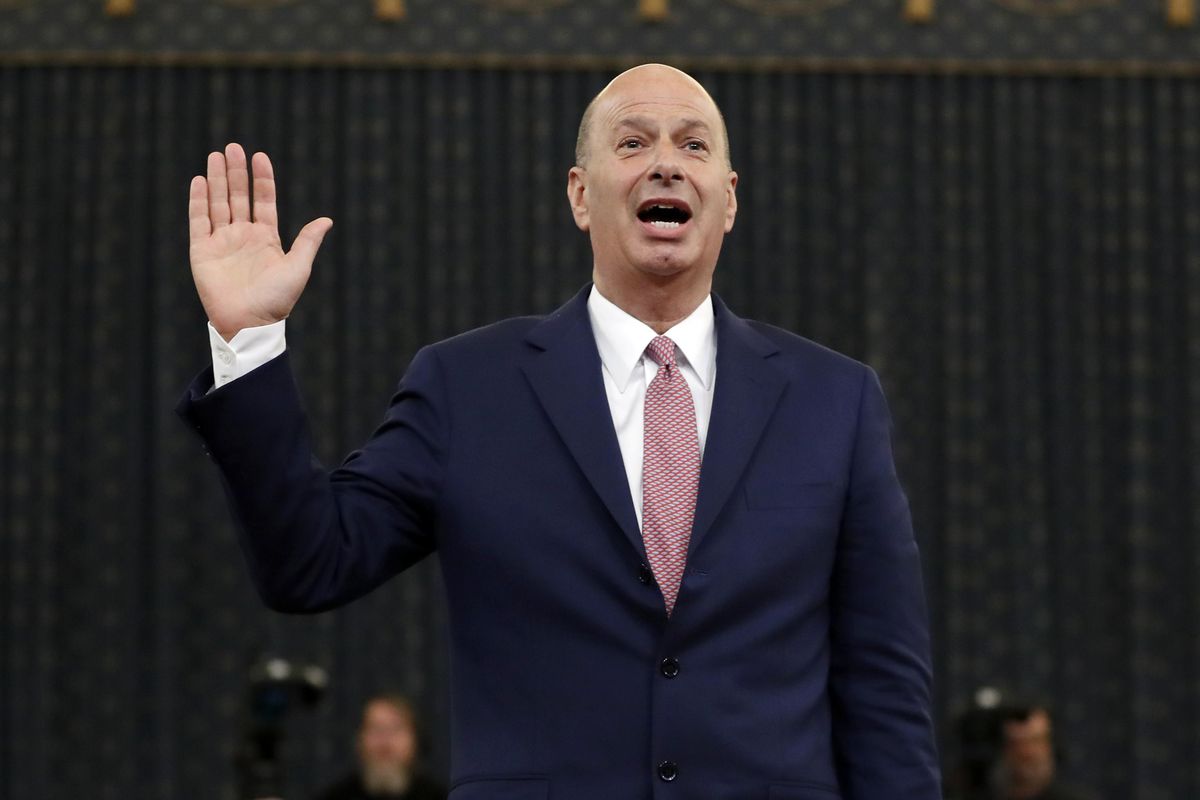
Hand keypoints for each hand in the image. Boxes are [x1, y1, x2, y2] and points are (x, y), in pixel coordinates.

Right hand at [188, 143, 332, 340]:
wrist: (250, 323)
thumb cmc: (277, 299)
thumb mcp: (298, 267)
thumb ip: (308, 241)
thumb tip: (327, 219)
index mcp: (267, 238)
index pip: (264, 201)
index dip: (262, 179)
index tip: (260, 156)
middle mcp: (243, 236)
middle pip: (238, 196)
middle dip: (236, 172)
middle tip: (233, 147)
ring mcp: (222, 242)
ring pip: (218, 203)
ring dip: (217, 179)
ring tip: (216, 155)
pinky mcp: (202, 251)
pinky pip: (198, 220)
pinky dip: (198, 200)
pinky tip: (200, 180)